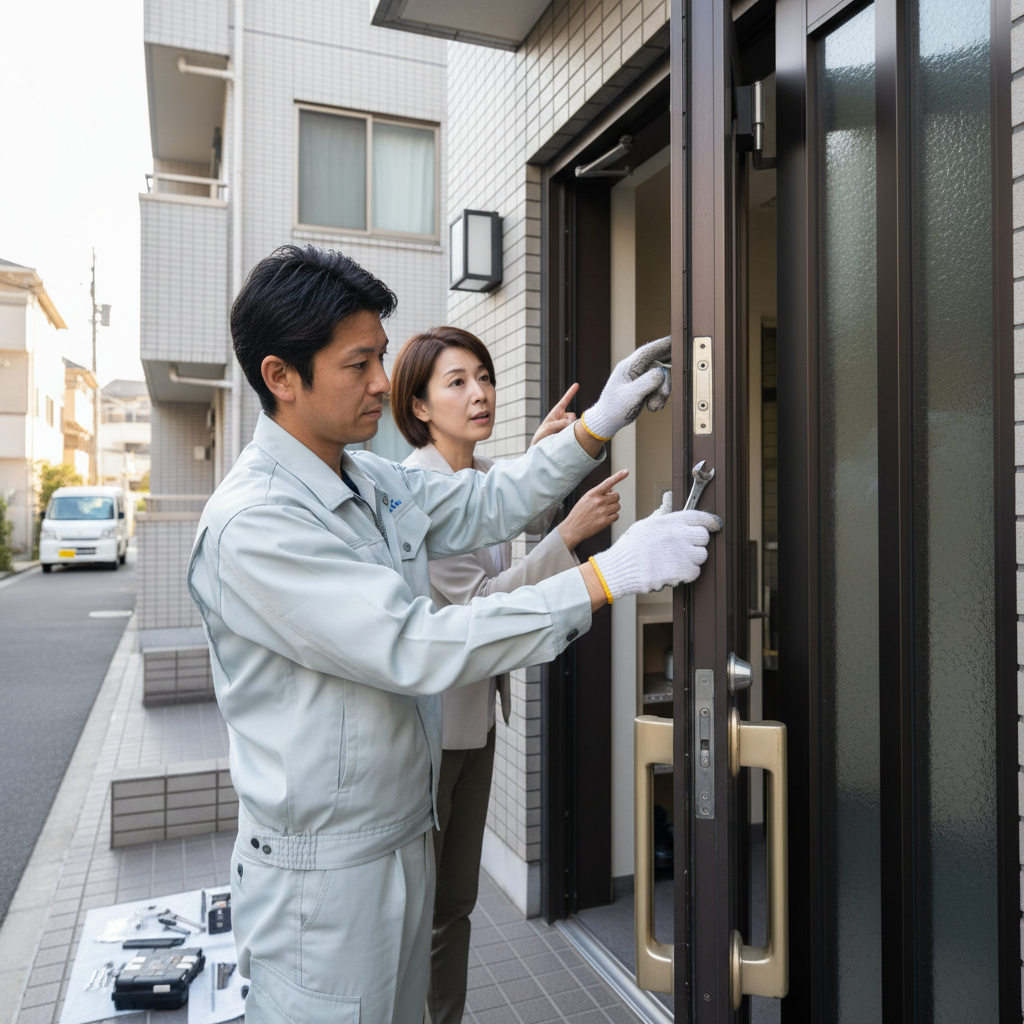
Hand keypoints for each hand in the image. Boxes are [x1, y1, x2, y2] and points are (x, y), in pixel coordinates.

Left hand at [531, 383, 578, 445]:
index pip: (565, 400)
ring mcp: (567, 425)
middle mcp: (563, 417)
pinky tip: (568, 439)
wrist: (541, 449)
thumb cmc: (541, 437)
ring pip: (574, 425)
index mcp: (556, 412)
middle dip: (570, 422)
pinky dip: (573, 434)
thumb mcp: (547, 428)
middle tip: (563, 430)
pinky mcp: (570, 433)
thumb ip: (559, 423)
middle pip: (573, 416)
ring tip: (560, 437)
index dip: (571, 392)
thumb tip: (572, 422)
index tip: (577, 384)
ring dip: (570, 430)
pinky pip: (575, 431)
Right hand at [557, 470, 628, 549]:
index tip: (626, 471)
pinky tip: (603, 518)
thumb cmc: (579, 513)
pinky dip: (612, 517)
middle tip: (605, 504)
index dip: (618, 476)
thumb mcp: (586, 499)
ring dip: (613, 508)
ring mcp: (602, 511)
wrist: (572, 529)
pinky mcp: (605, 521)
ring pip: (617, 506)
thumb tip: (611, 490)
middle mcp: (598, 501)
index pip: (608, 482)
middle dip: (613, 499)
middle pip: (617, 496)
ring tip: (602, 512)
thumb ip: (598, 493)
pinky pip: (616, 516)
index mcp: (592, 493)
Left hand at [580, 336, 671, 441]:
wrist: (608, 421)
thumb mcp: (630, 396)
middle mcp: (635, 369)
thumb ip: (646, 383)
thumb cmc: (614, 408)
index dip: (663, 344)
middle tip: (665, 392)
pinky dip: (659, 398)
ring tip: (653, 406)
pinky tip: (652, 407)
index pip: (647, 351)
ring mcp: (640, 377)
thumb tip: (661, 372)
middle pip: (658, 364)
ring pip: (661, 378)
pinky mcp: (644, 386)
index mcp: (628, 366)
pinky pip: (659, 387)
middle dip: (665, 379)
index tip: (676, 340)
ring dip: (661, 394)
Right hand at [588, 493, 721, 600]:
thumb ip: (662, 512)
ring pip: (701, 556)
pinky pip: (695, 572)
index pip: (700, 517)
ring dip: (691, 560)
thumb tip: (668, 497)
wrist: (620, 568)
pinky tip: (673, 571)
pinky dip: (687, 574)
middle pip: (703, 538)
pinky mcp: (681, 571)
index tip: (715, 525)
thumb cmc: (631, 546)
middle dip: (696, 544)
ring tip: (674, 561)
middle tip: (682, 549)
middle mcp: (678, 534)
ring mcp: (681, 553)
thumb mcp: (646, 524)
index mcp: (670, 521)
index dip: (711, 521)